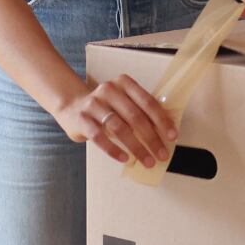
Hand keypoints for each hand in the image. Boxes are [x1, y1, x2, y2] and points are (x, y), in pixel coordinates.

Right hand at [53, 76, 178, 165]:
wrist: (72, 107)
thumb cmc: (106, 108)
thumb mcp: (123, 103)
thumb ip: (141, 112)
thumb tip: (167, 132)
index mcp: (124, 83)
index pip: (147, 102)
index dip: (162, 120)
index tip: (172, 136)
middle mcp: (108, 90)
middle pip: (135, 116)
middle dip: (151, 138)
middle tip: (162, 154)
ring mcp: (93, 104)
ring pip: (119, 128)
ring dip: (136, 147)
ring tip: (147, 161)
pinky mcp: (82, 119)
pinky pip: (99, 137)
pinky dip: (113, 149)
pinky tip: (124, 159)